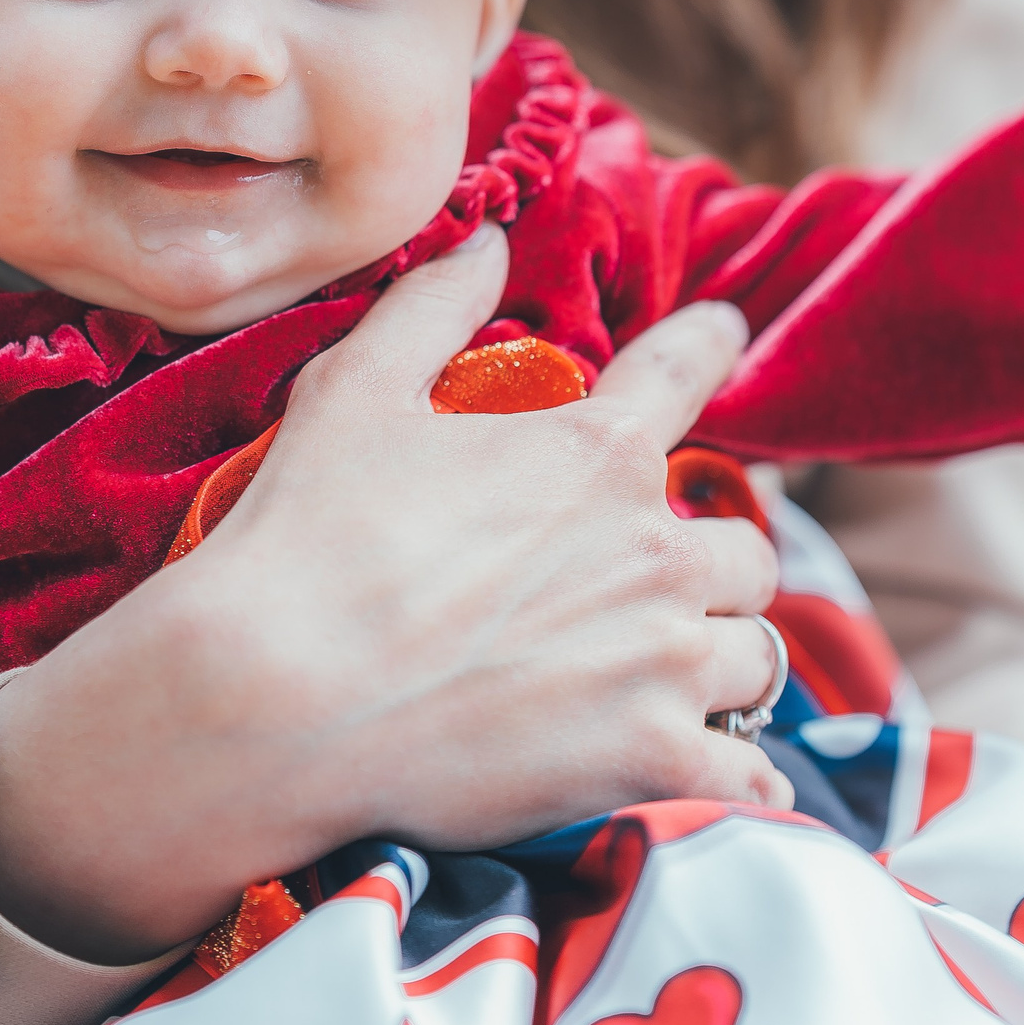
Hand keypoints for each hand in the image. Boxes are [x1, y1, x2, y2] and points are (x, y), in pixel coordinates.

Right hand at [0, 225, 787, 962]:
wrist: (267, 700)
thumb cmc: (304, 540)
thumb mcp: (353, 390)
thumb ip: (432, 306)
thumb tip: (487, 239)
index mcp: (596, 452)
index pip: (685, 370)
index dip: (709, 344)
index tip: (725, 332)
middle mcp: (654, 551)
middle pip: (741, 551)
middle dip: (704, 565)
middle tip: (651, 589)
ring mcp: (662, 663)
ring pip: (756, 659)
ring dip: (717, 666)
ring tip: (668, 687)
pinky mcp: (650, 762)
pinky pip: (748, 776)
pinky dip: (739, 781)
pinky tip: (713, 785)